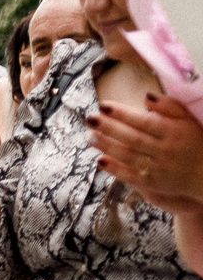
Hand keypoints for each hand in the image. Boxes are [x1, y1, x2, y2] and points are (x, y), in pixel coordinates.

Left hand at [90, 92, 202, 212]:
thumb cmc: (196, 142)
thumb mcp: (188, 120)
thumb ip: (170, 106)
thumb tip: (146, 95)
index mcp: (174, 131)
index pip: (144, 121)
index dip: (122, 113)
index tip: (103, 105)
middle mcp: (165, 149)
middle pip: (132, 137)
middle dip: (109, 128)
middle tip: (89, 118)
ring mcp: (158, 167)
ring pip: (128, 155)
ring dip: (106, 146)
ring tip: (88, 136)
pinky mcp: (152, 183)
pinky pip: (130, 175)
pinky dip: (114, 168)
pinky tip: (99, 160)